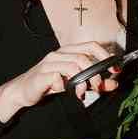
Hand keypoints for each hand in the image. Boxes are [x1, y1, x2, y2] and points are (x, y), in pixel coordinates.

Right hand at [0, 41, 118, 121]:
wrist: (23, 91)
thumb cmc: (48, 84)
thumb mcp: (75, 83)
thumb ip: (94, 83)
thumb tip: (114, 83)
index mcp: (68, 51)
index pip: (91, 46)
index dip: (105, 56)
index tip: (115, 69)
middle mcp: (59, 54)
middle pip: (84, 57)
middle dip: (95, 74)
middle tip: (97, 87)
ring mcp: (49, 63)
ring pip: (73, 65)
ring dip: (82, 81)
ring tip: (81, 92)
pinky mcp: (42, 74)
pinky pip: (57, 77)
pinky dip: (64, 85)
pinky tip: (63, 90)